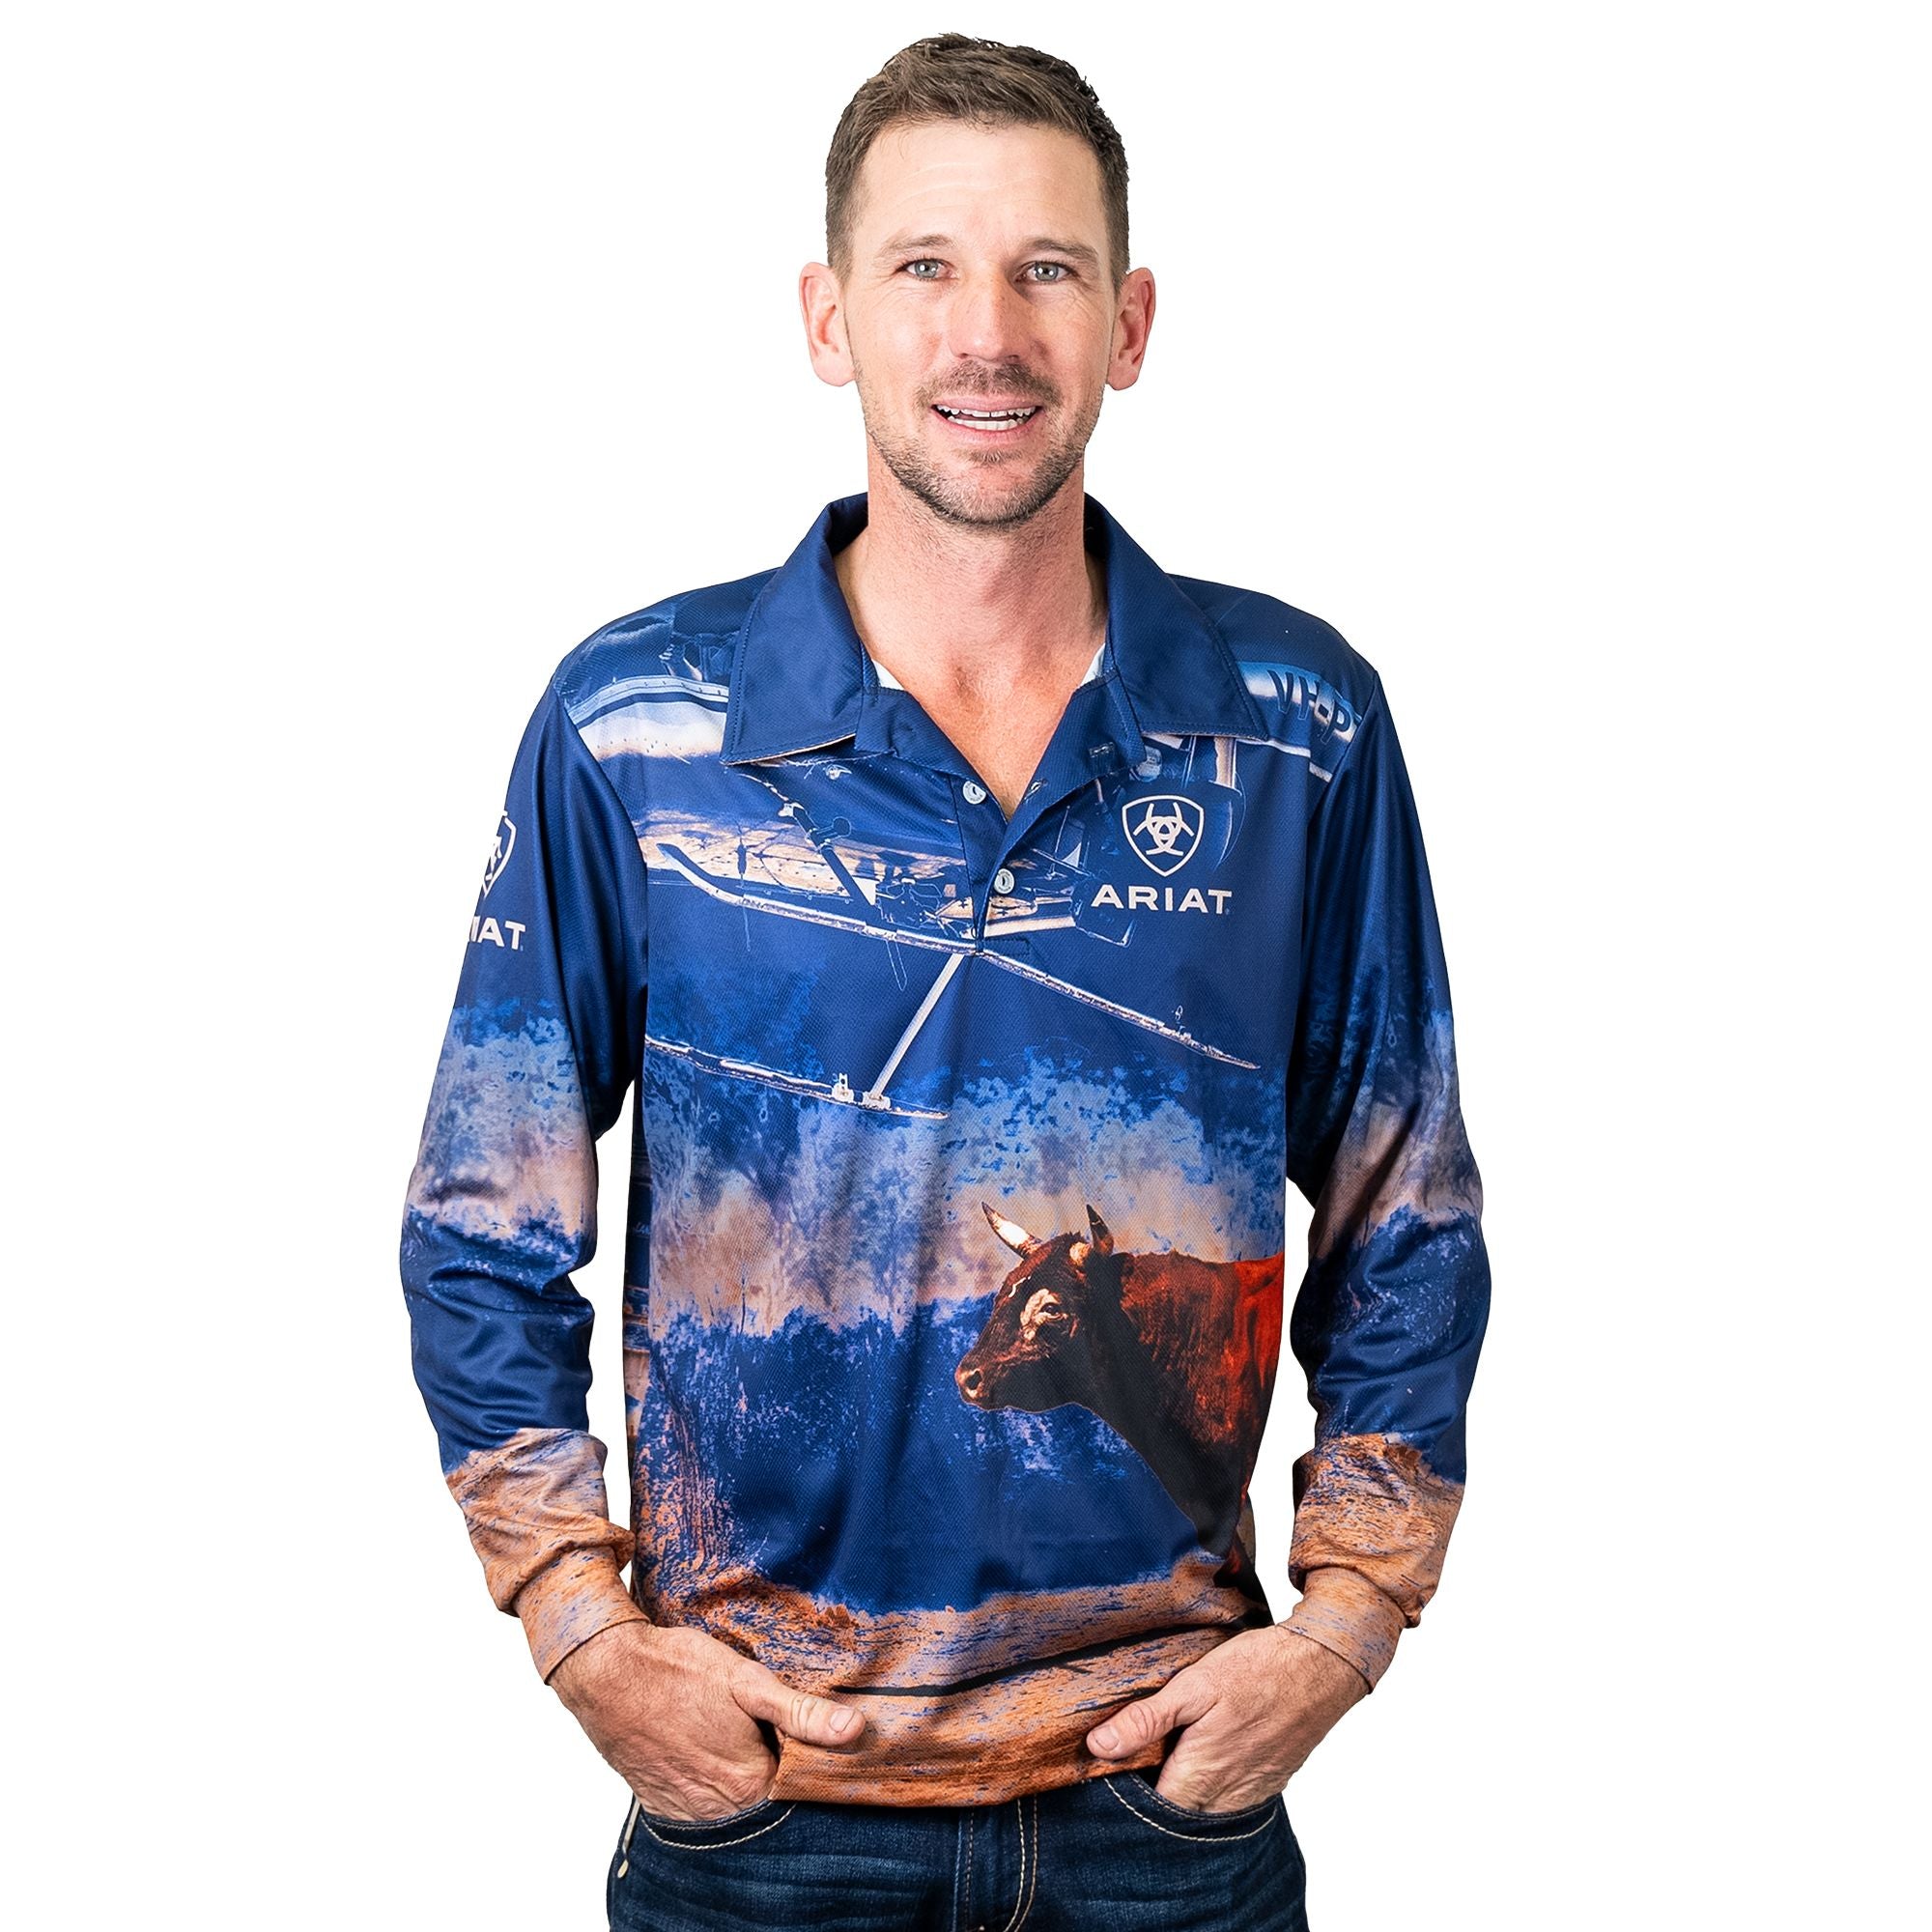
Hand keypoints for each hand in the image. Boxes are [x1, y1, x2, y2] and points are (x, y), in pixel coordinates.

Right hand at [548, 1621, 866, 1822]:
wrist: (606, 1671)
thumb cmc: (678, 1671)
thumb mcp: (747, 1681)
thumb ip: (800, 1712)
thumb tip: (854, 1730)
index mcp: (749, 1785)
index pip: (800, 1785)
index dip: (808, 1756)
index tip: (807, 1730)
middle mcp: (718, 1811)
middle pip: (767, 1795)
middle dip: (775, 1763)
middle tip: (764, 1724)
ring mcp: (686, 1811)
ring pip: (733, 1799)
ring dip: (740, 1770)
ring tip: (730, 1730)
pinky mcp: (660, 1802)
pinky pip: (700, 1799)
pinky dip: (708, 1777)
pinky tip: (705, 1742)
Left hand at [1083, 1627, 1367, 1811]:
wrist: (1323, 1666)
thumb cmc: (1259, 1671)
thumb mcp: (1194, 1685)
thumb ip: (1146, 1720)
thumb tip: (1098, 1746)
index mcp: (1200, 1778)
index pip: (1149, 1810)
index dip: (1124, 1791)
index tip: (1108, 1765)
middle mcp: (1225, 1799)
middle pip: (1174, 1814)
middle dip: (1151, 1791)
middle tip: (1134, 1753)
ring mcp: (1250, 1795)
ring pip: (1201, 1809)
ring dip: (1181, 1788)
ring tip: (1166, 1750)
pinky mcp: (1267, 1784)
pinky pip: (1227, 1799)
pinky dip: (1210, 1783)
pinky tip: (1202, 1750)